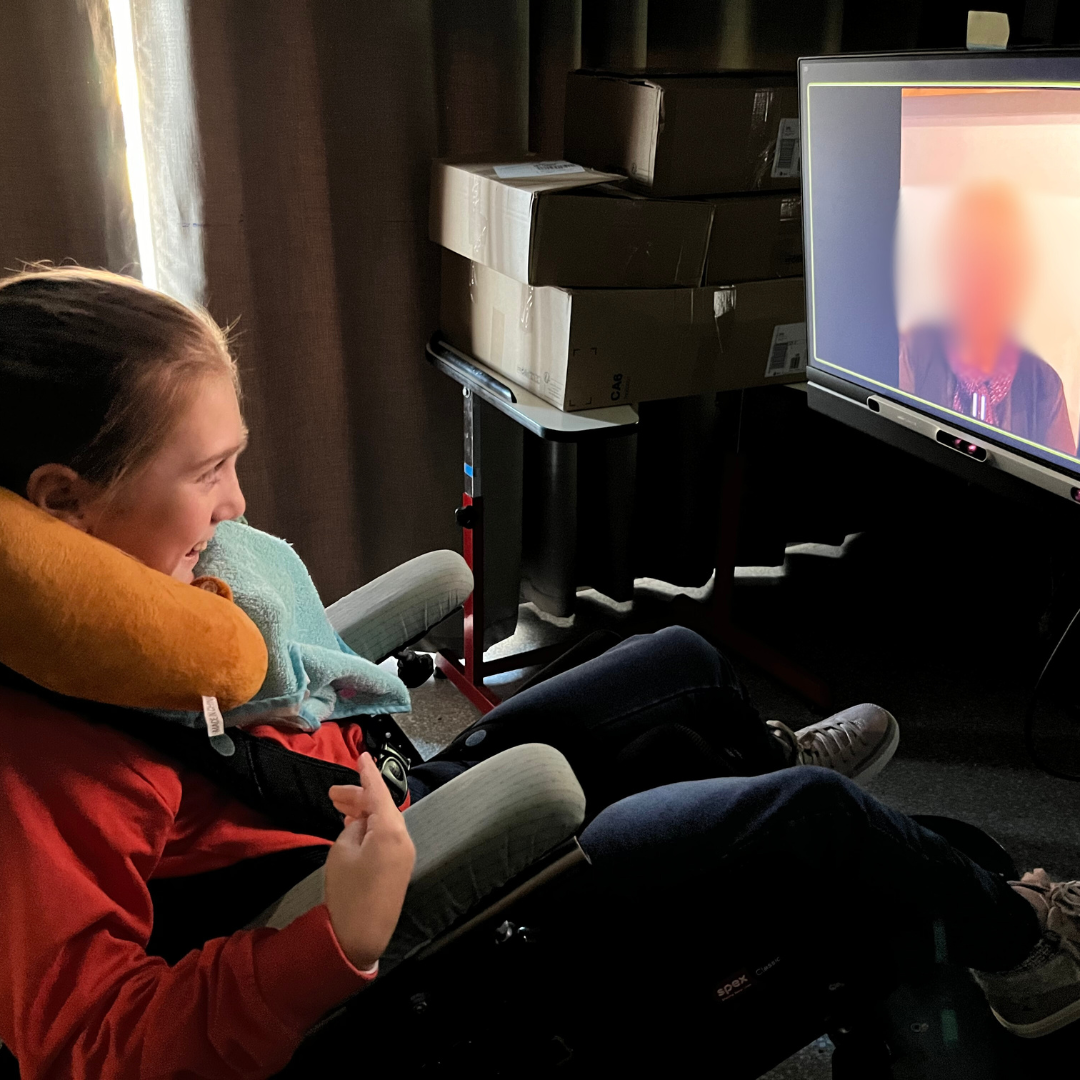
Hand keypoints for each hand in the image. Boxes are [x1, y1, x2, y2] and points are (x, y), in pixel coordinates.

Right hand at [324, 752, 414, 970]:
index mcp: (391, 830)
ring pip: (384, 821)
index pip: (379, 792)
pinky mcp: (399, 867)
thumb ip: (353, 827)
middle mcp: (403, 838)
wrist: (360, 937)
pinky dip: (371, 827)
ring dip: (363, 812)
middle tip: (334, 795)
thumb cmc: (348, 894)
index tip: (362, 756)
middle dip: (359, 797)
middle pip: (382, 806)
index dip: (368, 773)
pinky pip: (386, 836)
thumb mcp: (342, 851)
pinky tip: (354, 826)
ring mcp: (404, 854)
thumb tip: (360, 821)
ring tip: (340, 807)